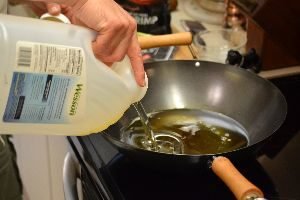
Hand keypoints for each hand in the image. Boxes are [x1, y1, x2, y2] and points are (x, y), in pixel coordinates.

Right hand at [28, 0, 145, 86]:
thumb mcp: (100, 33)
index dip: (138, 69)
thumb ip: (106, 46)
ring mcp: (124, 26)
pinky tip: (89, 36)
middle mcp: (129, 27)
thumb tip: (105, 62)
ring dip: (97, 52)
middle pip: (118, 57)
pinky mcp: (115, 26)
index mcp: (128, 30)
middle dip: (104, 57)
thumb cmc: (86, 13)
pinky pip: (103, 49)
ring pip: (111, 55)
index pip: (135, 53)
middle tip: (93, 48)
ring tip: (90, 40)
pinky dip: (94, 46)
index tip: (140, 83)